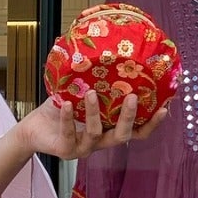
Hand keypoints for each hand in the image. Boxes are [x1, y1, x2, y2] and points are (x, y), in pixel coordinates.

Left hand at [19, 90, 168, 162]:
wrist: (34, 127)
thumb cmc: (62, 108)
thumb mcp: (81, 93)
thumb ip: (97, 80)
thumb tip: (109, 47)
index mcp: (110, 129)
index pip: (137, 132)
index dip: (151, 124)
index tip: (164, 107)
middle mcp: (100, 142)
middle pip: (122, 137)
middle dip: (129, 118)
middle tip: (132, 97)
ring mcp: (83, 148)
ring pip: (96, 134)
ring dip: (95, 113)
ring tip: (91, 93)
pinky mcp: (66, 150)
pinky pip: (69, 134)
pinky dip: (67, 118)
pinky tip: (66, 104)